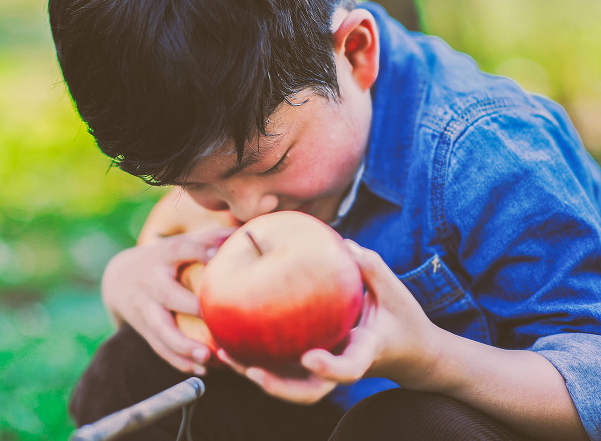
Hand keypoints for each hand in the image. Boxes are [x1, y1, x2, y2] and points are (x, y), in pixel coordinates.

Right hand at [101, 227, 234, 375]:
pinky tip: (201, 370)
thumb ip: (207, 239)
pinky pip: (159, 347)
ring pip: (160, 328)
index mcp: (163, 254)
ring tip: (206, 356)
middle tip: (214, 317)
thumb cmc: (165, 258)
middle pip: (168, 294)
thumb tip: (239, 235)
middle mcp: (151, 280)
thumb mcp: (178, 244)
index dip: (198, 250)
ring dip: (182, 344)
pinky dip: (178, 360)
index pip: (181, 248)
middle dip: (189, 306)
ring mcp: (144, 306)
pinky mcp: (143, 328)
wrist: (120, 278)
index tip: (217, 255)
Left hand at [215, 241, 440, 403]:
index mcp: (366, 353)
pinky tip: (230, 340)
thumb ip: (372, 269)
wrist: (410, 352)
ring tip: (225, 354)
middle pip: (309, 391)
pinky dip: (259, 357)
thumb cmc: (404, 319)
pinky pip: (285, 364)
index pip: (348, 370)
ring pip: (290, 384)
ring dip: (257, 374)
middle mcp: (342, 366)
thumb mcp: (396, 293)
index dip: (329, 368)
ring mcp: (328, 368)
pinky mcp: (315, 362)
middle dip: (278, 387)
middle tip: (252, 371)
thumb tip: (344, 244)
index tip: (309, 357)